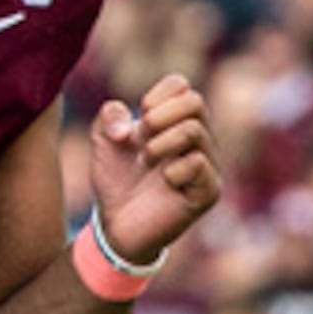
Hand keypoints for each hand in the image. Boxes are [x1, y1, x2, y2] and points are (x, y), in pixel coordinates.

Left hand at [89, 74, 220, 266]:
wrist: (117, 226)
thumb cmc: (117, 181)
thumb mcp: (103, 142)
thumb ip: (109, 116)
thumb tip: (133, 123)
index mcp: (179, 122)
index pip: (182, 87)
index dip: (157, 96)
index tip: (140, 118)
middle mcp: (200, 140)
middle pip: (195, 102)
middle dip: (158, 118)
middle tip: (142, 141)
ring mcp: (208, 166)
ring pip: (195, 131)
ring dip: (160, 144)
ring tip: (146, 161)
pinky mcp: (209, 192)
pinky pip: (198, 164)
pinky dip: (172, 170)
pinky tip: (164, 181)